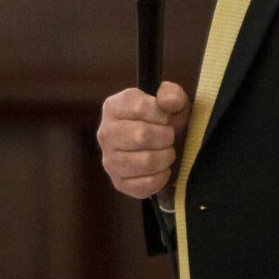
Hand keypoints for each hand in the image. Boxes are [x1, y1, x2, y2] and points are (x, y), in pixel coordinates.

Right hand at [98, 81, 189, 198]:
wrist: (168, 147)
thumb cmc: (167, 120)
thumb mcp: (173, 100)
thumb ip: (172, 94)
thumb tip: (168, 101)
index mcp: (114, 107)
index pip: (140, 108)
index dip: (162, 114)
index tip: (167, 118)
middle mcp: (105, 133)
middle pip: (141, 136)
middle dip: (166, 136)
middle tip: (170, 136)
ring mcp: (109, 160)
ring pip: (145, 162)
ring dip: (165, 157)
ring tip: (167, 151)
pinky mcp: (118, 183)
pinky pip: (145, 185)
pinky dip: (162, 177)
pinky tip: (163, 169)